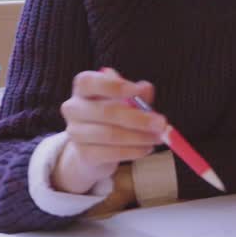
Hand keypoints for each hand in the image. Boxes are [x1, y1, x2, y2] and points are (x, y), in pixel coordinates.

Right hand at [52, 68, 168, 194]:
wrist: (95, 147)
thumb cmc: (113, 116)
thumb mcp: (126, 100)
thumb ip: (137, 93)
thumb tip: (145, 89)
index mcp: (83, 88)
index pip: (90, 82)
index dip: (114, 86)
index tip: (138, 90)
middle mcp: (74, 108)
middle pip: (105, 111)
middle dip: (138, 118)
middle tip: (161, 123)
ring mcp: (75, 132)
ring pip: (110, 135)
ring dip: (139, 137)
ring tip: (158, 138)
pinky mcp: (84, 154)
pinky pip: (111, 153)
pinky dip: (134, 151)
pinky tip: (147, 149)